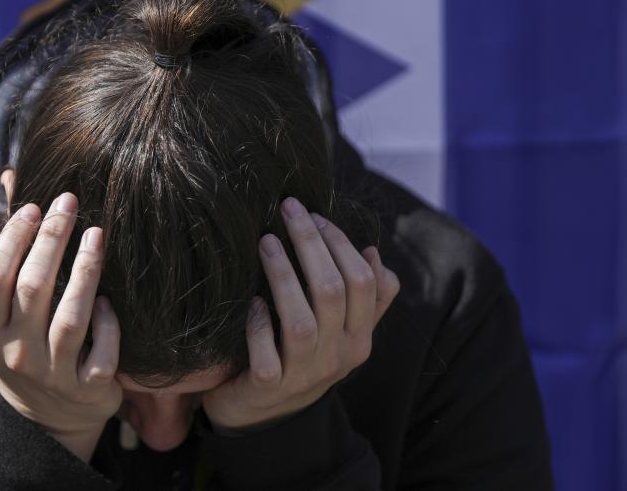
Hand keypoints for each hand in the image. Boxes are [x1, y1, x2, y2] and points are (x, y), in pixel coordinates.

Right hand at [0, 193, 121, 461]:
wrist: (48, 417)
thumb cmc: (17, 346)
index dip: (10, 239)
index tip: (32, 206)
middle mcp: (14, 354)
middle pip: (31, 288)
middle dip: (50, 239)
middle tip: (69, 202)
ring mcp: (52, 374)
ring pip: (69, 318)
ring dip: (85, 271)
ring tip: (97, 234)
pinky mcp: (88, 388)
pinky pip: (101, 352)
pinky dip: (107, 323)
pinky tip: (109, 300)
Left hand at [202, 197, 399, 431]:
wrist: (263, 417)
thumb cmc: (300, 359)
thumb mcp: (340, 332)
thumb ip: (365, 299)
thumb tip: (374, 252)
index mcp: (359, 338)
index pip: (364, 282)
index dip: (340, 243)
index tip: (314, 214)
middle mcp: (337, 357)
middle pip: (333, 291)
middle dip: (311, 244)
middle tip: (288, 209)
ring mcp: (303, 375)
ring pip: (301, 321)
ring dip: (283, 277)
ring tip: (265, 242)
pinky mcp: (267, 387)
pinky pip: (265, 355)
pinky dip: (259, 326)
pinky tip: (252, 302)